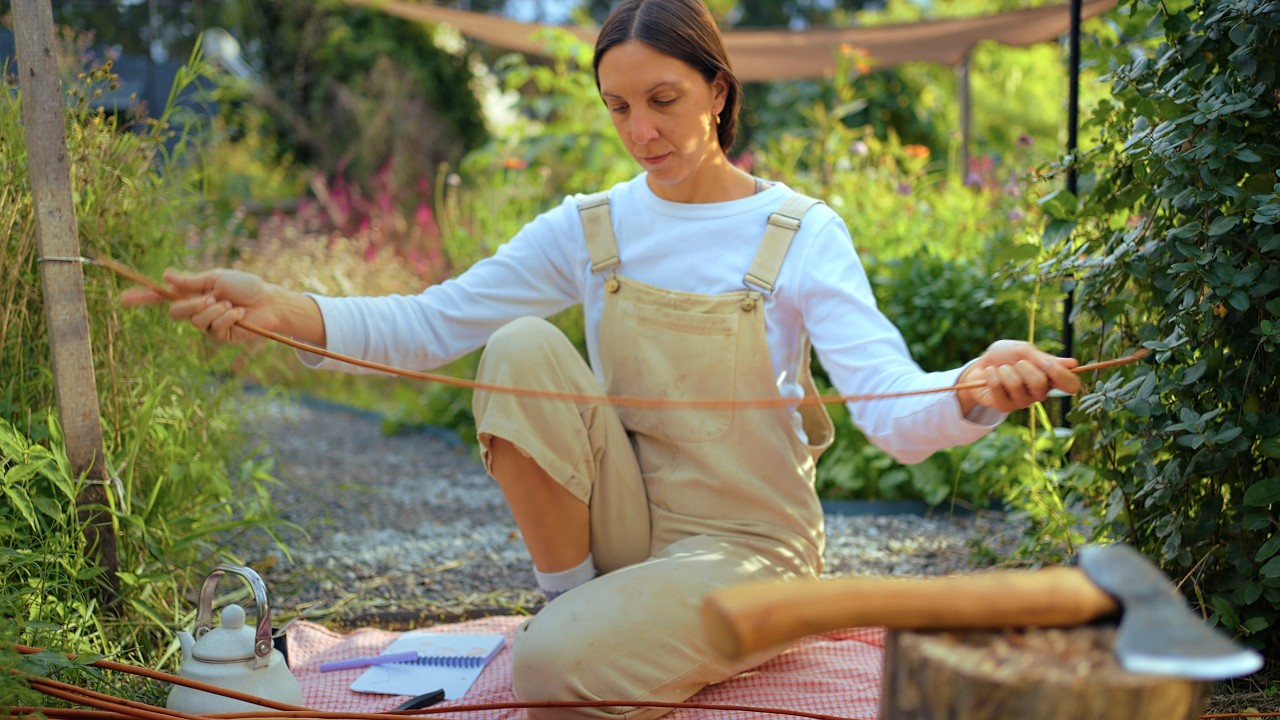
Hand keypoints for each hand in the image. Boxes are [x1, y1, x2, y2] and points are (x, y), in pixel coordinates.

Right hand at [120, 267, 281, 343]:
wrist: (269, 301)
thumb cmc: (245, 286)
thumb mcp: (217, 278)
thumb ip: (191, 281)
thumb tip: (165, 275)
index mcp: (193, 293)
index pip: (162, 296)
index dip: (143, 298)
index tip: (123, 299)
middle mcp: (196, 310)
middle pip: (175, 312)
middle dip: (192, 304)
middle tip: (212, 296)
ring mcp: (207, 325)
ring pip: (195, 321)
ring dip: (214, 310)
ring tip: (231, 304)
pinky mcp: (220, 336)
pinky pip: (213, 328)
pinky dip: (227, 317)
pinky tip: (240, 313)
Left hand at [955, 340, 1080, 414]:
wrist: (980, 365)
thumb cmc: (1006, 356)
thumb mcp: (1024, 350)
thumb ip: (1043, 358)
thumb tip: (1073, 364)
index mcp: (1051, 378)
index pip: (1071, 385)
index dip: (1060, 374)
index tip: (1046, 362)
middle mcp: (1040, 393)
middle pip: (1040, 383)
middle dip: (1023, 366)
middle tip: (1016, 363)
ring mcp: (1023, 402)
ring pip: (1017, 384)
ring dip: (1005, 370)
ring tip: (1002, 369)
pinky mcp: (1005, 407)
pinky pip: (998, 387)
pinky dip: (992, 375)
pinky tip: (991, 375)